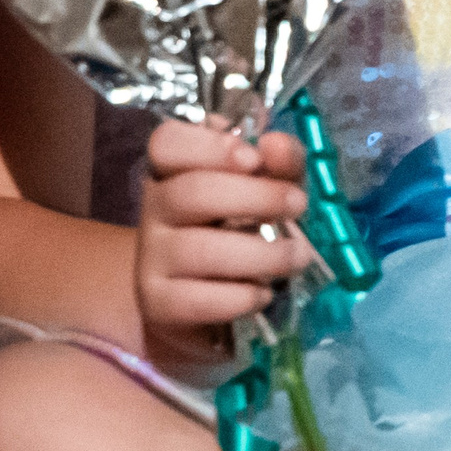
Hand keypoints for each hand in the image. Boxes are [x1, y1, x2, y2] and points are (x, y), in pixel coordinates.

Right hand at [135, 117, 311, 361]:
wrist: (204, 306)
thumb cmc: (241, 233)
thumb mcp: (268, 190)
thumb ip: (279, 164)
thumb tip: (278, 146)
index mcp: (175, 170)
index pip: (167, 144)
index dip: (209, 146)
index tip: (255, 159)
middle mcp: (155, 209)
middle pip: (191, 193)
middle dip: (255, 197)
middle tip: (298, 205)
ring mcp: (151, 258)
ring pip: (199, 249)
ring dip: (261, 253)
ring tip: (298, 256)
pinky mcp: (158, 304)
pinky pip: (199, 300)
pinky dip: (241, 297)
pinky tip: (264, 294)